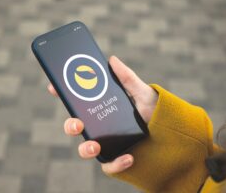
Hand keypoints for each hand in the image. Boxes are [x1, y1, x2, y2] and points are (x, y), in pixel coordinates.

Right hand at [47, 56, 157, 173]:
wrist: (171, 131)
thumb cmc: (154, 110)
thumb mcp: (141, 92)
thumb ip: (127, 77)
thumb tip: (112, 59)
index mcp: (101, 107)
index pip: (77, 102)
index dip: (63, 94)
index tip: (54, 86)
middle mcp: (100, 126)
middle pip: (76, 127)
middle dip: (70, 126)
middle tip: (78, 124)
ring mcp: (107, 142)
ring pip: (86, 148)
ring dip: (86, 148)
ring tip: (96, 146)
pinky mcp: (117, 158)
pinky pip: (109, 165)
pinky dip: (115, 164)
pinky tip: (128, 157)